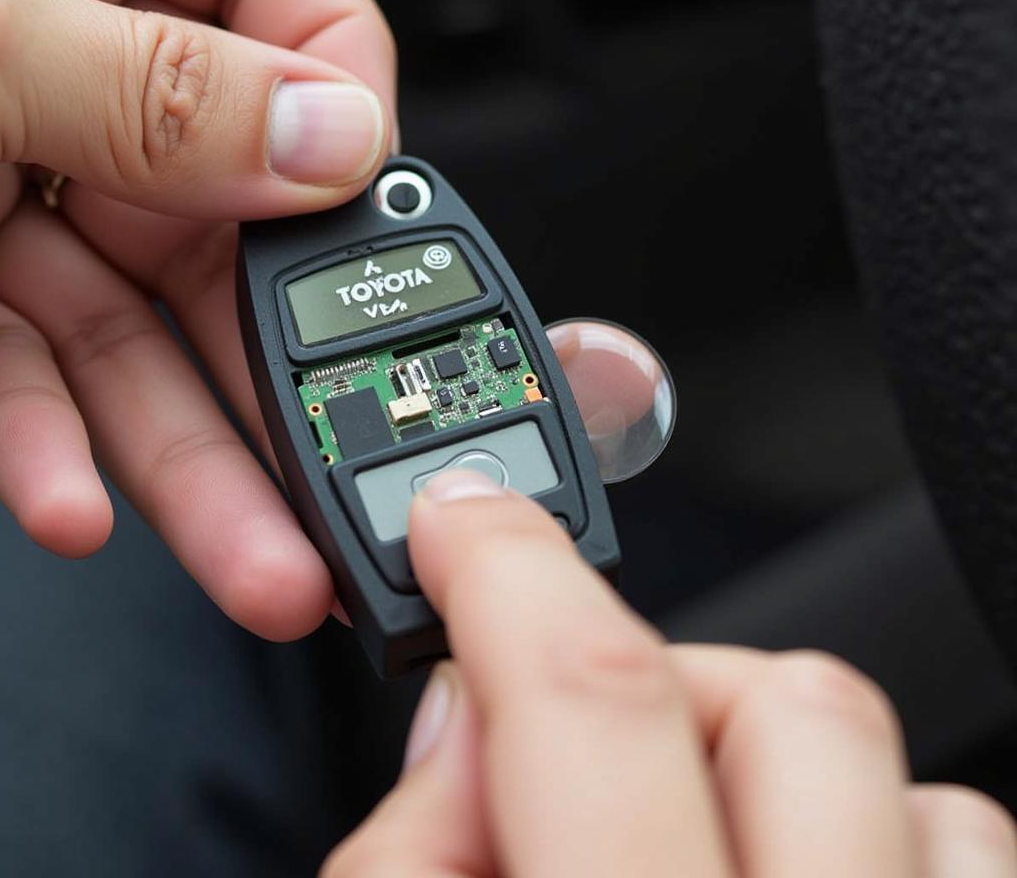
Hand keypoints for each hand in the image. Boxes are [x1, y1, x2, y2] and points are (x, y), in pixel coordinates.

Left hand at [0, 0, 395, 637]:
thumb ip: (160, 85)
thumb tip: (330, 142)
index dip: (336, 93)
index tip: (358, 202)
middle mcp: (61, 26)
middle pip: (220, 198)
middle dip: (268, 348)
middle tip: (328, 449)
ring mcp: (5, 147)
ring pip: (125, 307)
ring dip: (177, 445)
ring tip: (254, 548)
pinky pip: (13, 348)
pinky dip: (40, 431)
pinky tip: (72, 497)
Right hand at [324, 472, 1016, 876]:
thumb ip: (402, 855)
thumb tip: (460, 726)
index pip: (592, 705)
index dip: (507, 572)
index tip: (464, 518)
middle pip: (790, 706)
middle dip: (643, 674)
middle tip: (552, 750)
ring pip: (910, 783)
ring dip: (768, 767)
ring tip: (671, 840)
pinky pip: (970, 858)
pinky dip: (871, 840)